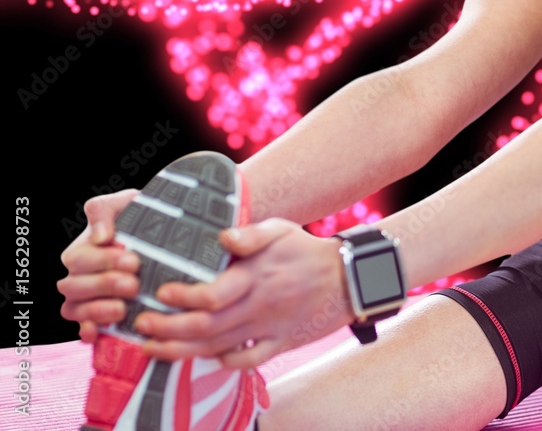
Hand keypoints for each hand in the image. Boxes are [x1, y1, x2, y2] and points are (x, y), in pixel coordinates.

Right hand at [57, 189, 141, 342]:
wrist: (166, 236)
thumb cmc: (142, 219)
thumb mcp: (126, 204)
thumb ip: (104, 210)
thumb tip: (99, 236)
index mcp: (83, 249)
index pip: (78, 259)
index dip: (103, 262)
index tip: (133, 260)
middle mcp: (79, 276)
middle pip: (73, 286)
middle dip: (104, 285)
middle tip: (134, 284)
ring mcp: (87, 299)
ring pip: (74, 310)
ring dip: (96, 311)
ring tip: (123, 308)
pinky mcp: (100, 318)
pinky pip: (82, 330)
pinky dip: (88, 332)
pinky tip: (101, 332)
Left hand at [133, 218, 351, 367]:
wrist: (349, 279)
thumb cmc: (309, 250)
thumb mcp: (282, 229)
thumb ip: (250, 233)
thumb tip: (221, 237)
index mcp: (256, 277)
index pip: (211, 295)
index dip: (181, 298)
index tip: (161, 292)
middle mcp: (260, 306)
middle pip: (205, 328)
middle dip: (167, 330)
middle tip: (142, 326)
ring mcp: (269, 329)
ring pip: (217, 348)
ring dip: (181, 351)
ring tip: (154, 348)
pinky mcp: (280, 343)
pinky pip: (247, 361)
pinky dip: (222, 362)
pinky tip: (205, 356)